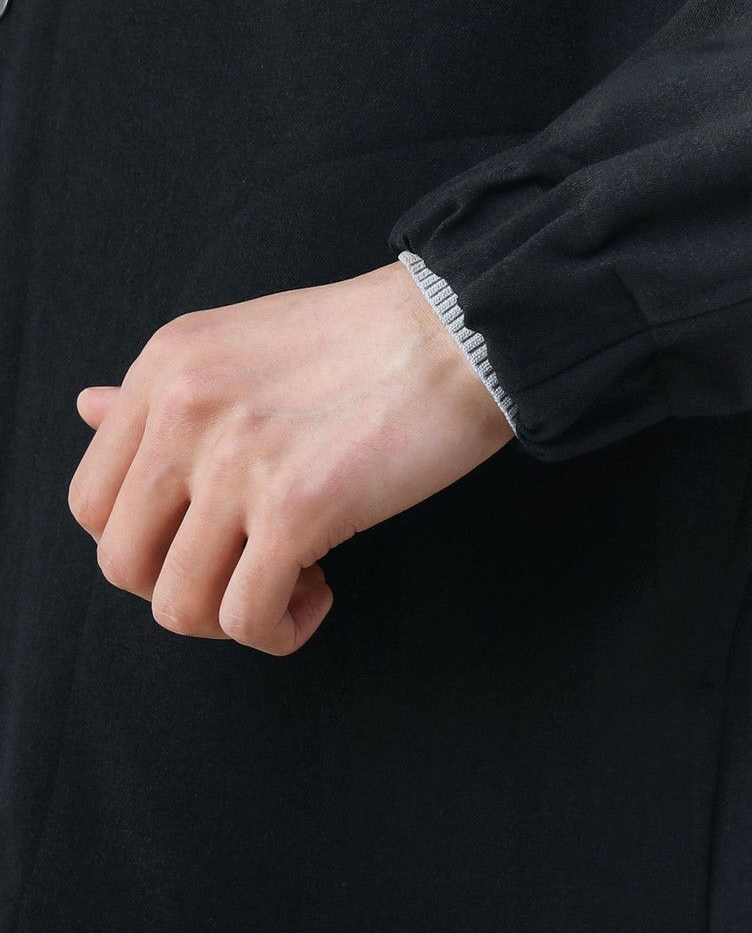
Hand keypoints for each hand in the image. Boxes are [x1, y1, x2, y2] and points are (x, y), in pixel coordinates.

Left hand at [67, 261, 513, 655]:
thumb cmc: (367, 338)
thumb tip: (85, 406)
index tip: (210, 536)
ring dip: (231, 617)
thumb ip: (161, 390)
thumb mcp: (240, 342)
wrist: (459, 330)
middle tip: (247, 568)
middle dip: (183, 587)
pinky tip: (319, 590)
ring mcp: (234, 461)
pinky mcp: (295, 507)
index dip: (148, 544)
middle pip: (122, 563)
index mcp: (163, 369)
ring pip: (176, 605)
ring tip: (292, 580)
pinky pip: (247, 617)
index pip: (92, 502)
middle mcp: (181, 412)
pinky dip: (280, 628)